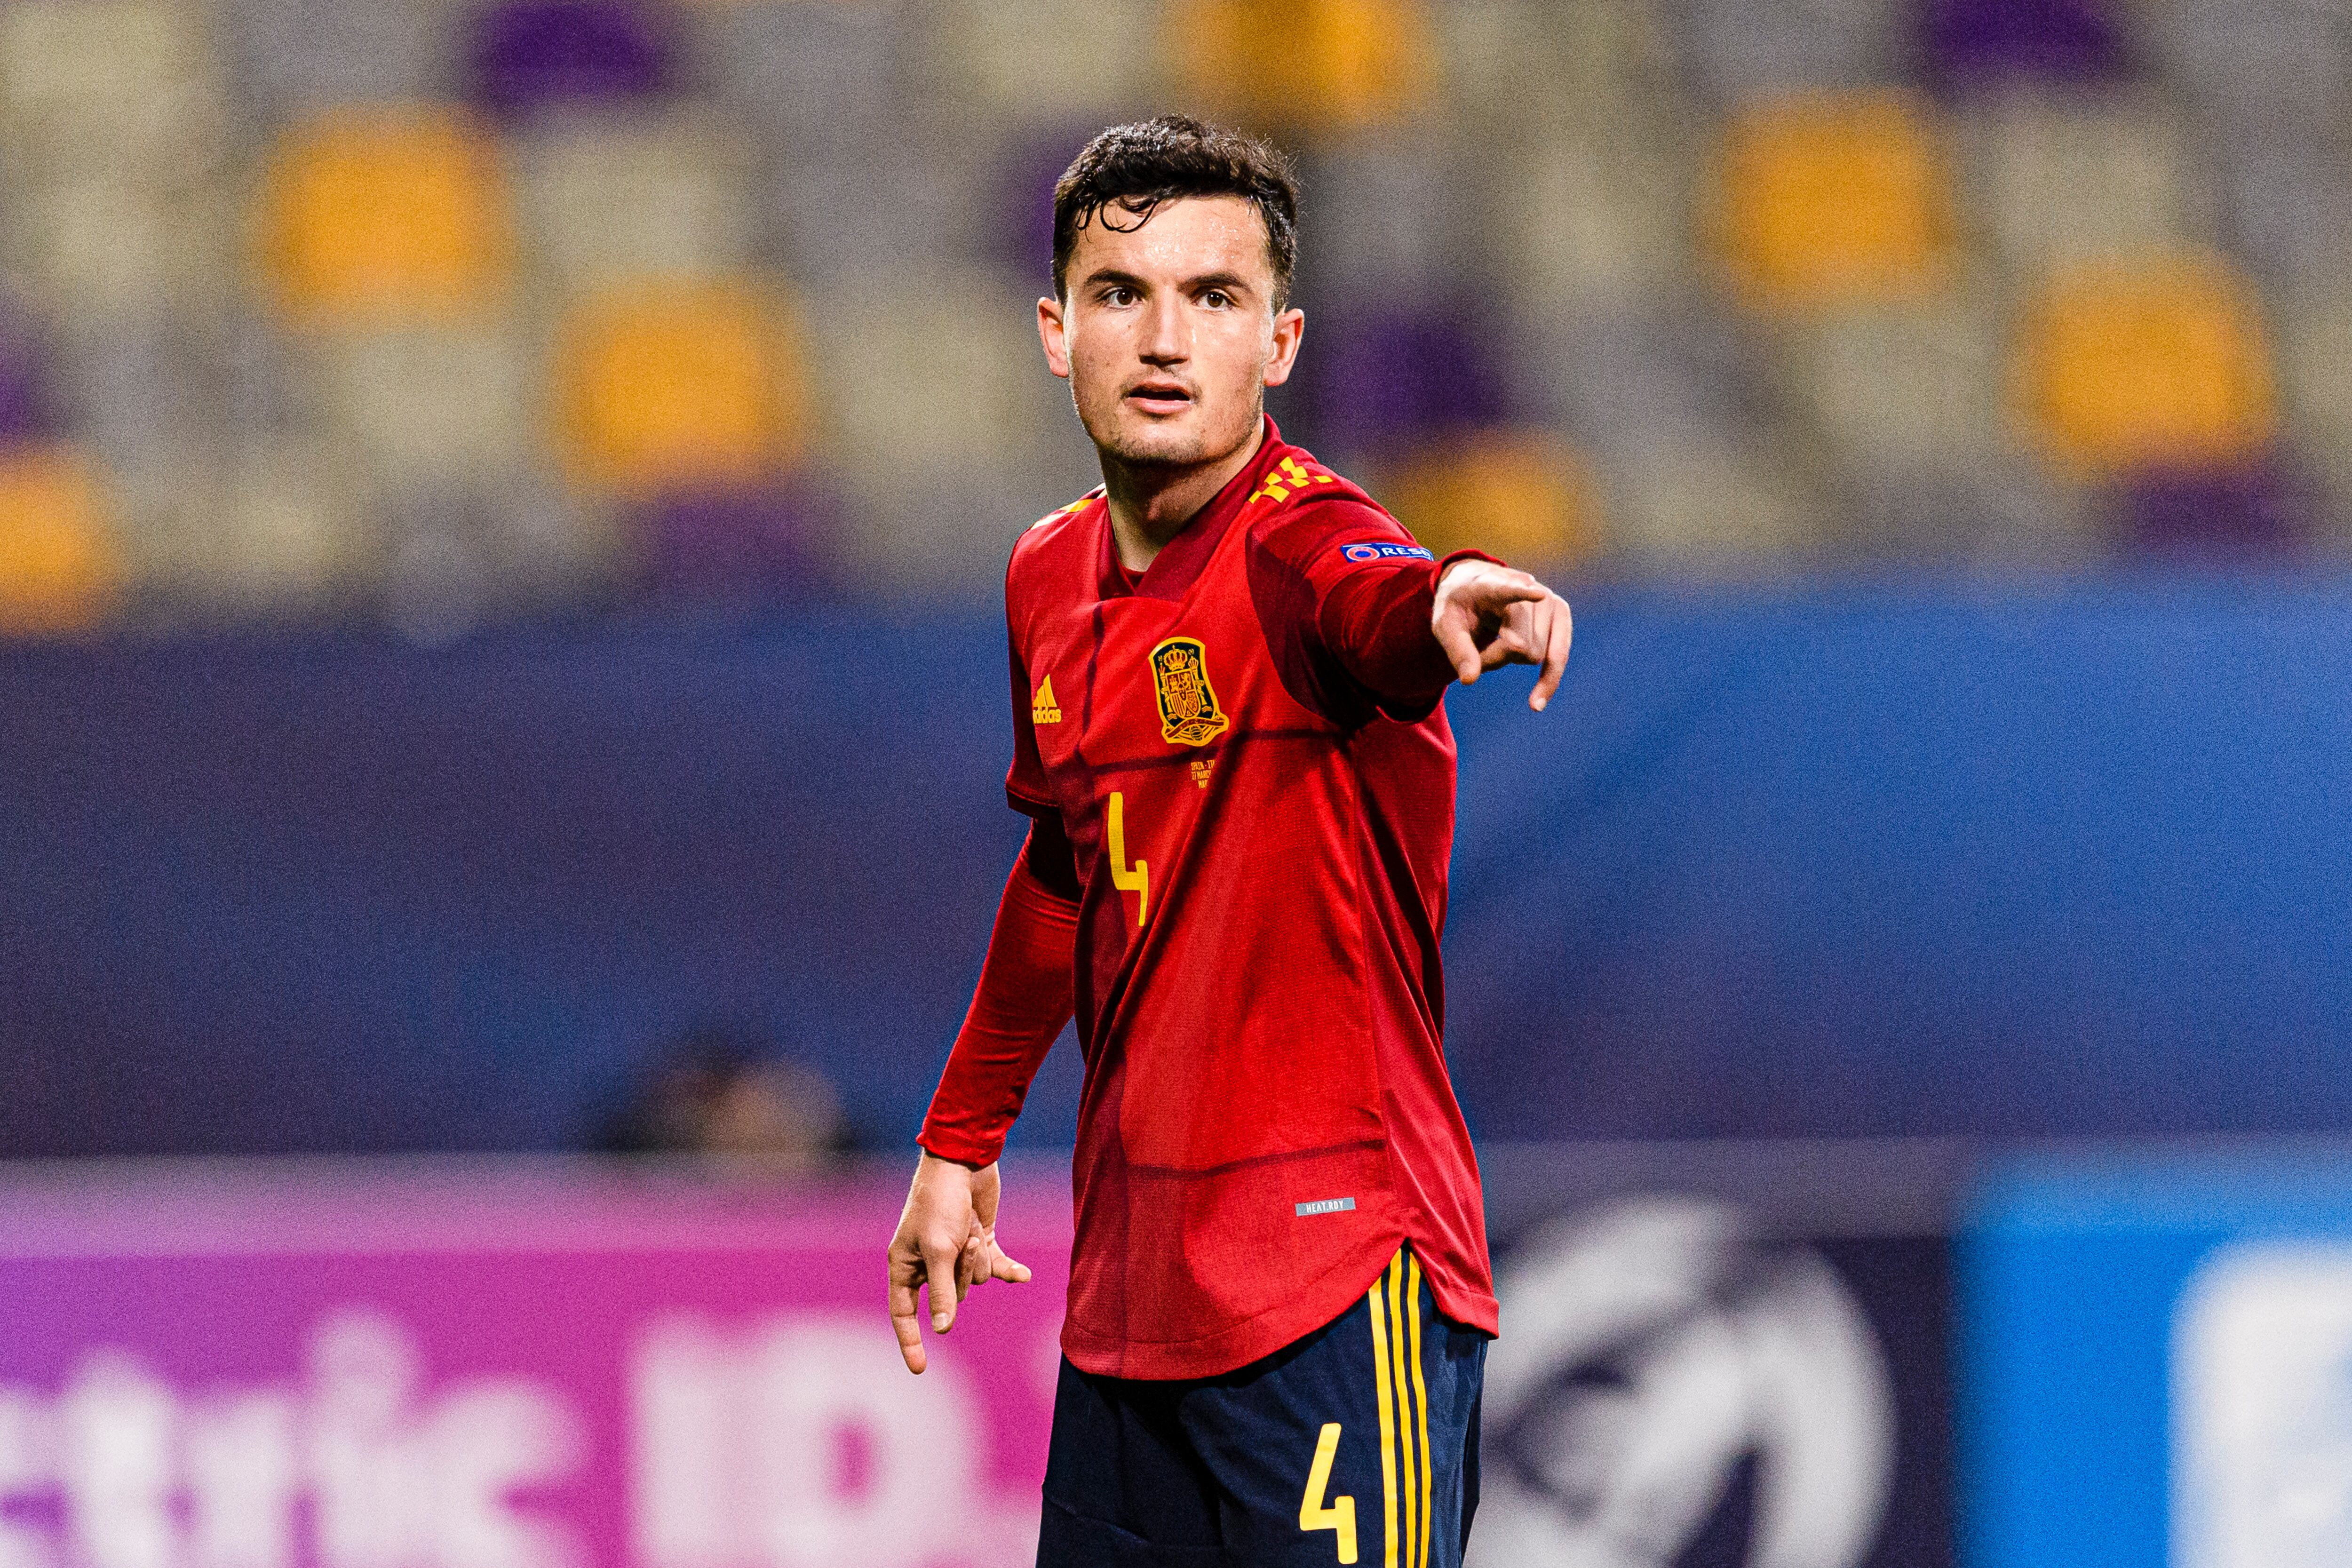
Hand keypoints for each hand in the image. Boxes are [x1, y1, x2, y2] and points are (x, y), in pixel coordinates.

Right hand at [887, 1151, 1030, 1373]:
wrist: (964, 1162)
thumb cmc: (941, 1203)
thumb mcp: (940, 1250)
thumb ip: (943, 1292)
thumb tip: (943, 1329)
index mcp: (905, 1264)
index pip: (903, 1312)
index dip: (910, 1341)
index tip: (920, 1369)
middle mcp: (928, 1262)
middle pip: (952, 1296)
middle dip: (963, 1272)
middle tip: (963, 1240)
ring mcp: (955, 1253)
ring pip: (975, 1281)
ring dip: (979, 1258)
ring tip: (972, 1226)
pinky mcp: (979, 1242)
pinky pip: (996, 1267)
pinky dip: (1009, 1269)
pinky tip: (1025, 1276)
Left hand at [1430, 559, 1572, 710]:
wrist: (1476, 583)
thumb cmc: (1459, 606)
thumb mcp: (1445, 626)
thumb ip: (1457, 651)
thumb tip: (1469, 680)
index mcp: (1493, 585)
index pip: (1508, 590)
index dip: (1522, 593)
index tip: (1537, 594)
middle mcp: (1528, 587)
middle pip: (1519, 646)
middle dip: (1495, 658)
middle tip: (1478, 649)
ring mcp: (1549, 600)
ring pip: (1535, 655)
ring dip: (1512, 660)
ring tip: (1496, 642)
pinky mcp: (1561, 613)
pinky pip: (1559, 657)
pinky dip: (1547, 681)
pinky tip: (1535, 704)